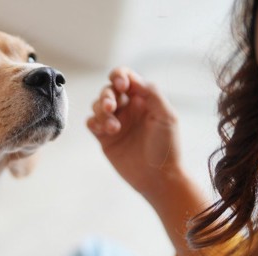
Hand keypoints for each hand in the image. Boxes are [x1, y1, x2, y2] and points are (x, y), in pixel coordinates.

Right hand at [87, 67, 182, 199]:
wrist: (157, 177)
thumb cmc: (166, 147)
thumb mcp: (166, 116)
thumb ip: (152, 94)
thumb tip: (134, 79)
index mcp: (143, 99)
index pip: (126, 78)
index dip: (119, 76)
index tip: (121, 85)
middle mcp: (128, 109)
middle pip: (108, 90)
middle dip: (107, 96)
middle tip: (111, 107)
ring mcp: (115, 122)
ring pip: (97, 106)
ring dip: (101, 111)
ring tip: (113, 127)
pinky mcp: (105, 138)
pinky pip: (91, 122)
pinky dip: (94, 122)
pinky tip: (104, 130)